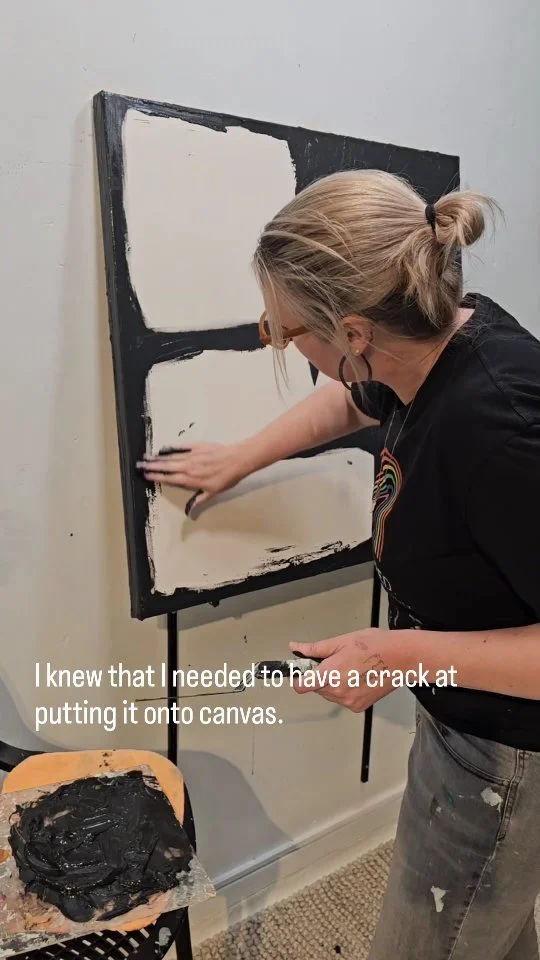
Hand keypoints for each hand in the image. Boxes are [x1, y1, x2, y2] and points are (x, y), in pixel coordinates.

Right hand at [137, 442, 253, 512]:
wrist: (237, 460)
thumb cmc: (227, 477)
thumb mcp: (213, 493)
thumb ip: (199, 500)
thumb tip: (190, 511)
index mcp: (191, 479)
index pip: (170, 478)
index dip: (157, 477)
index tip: (146, 475)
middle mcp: (188, 467)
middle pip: (167, 466)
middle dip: (152, 466)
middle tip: (140, 464)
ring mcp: (192, 455)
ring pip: (172, 457)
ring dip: (159, 457)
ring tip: (148, 457)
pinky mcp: (198, 446)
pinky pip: (182, 447)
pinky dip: (172, 448)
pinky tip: (165, 448)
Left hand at [290, 629, 409, 711]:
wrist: (400, 658)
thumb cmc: (375, 646)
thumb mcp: (341, 641)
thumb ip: (316, 648)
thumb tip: (297, 647)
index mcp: (330, 674)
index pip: (301, 686)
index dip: (299, 677)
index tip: (302, 670)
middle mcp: (337, 691)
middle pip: (316, 688)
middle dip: (320, 676)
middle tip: (335, 661)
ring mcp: (348, 701)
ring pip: (329, 694)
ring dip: (333, 683)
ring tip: (350, 668)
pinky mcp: (358, 706)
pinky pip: (343, 699)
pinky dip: (345, 690)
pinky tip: (357, 677)